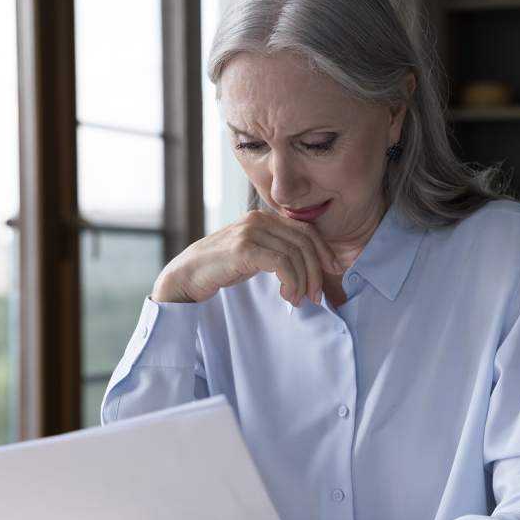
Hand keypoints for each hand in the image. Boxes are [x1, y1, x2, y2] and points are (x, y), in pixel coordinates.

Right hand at [152, 210, 341, 305]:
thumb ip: (276, 251)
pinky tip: (287, 296)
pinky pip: (282, 264)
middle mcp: (258, 220)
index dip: (324, 251)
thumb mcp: (254, 255)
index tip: (333, 270)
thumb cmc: (220, 268)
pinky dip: (291, 282)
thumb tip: (308, 266)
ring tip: (298, 300)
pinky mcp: (243, 249)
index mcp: (264, 218)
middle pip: (305, 242)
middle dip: (316, 271)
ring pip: (295, 255)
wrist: (186, 276)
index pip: (306, 230)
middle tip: (317, 295)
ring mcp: (250, 232)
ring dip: (303, 282)